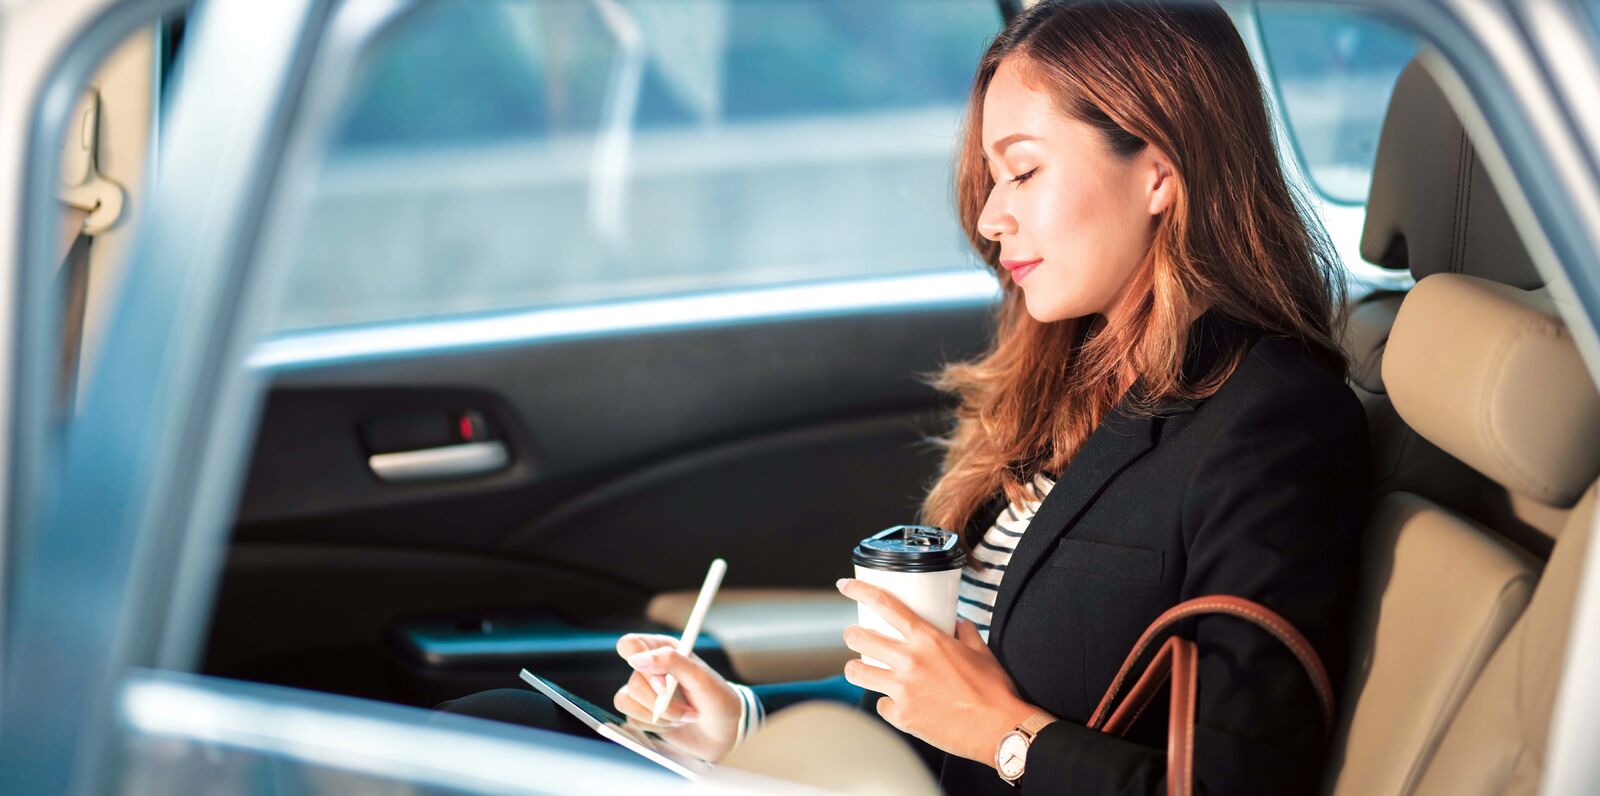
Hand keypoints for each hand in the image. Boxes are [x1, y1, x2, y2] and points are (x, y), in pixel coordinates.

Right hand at [613, 633, 742, 762]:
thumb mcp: (700, 676)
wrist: (724, 732)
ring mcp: (644, 692)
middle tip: (688, 709)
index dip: (640, 663)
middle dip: (661, 702)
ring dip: (660, 716)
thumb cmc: (716, 699)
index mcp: (663, 649)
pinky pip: (632, 719)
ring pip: (627, 701)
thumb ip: (669, 661)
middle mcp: (650, 669)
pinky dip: (655, 726)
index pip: (630, 645)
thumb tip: (635, 659)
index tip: (663, 684)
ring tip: (684, 717)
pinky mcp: (641, 714)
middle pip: (634, 681)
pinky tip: (674, 724)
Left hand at [836, 578, 1038, 765]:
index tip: (845, 586)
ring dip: (856, 669)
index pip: (885, 605)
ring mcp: (902, 690)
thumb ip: (966, 633)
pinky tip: (897, 704)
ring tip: (861, 669)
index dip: (859, 592)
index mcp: (927, 639)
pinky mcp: (902, 716)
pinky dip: (887, 704)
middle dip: (852, 635)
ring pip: (856, 672)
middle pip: (859, 638)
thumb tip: (960, 624)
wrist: (999, 728)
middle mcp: (909, 661)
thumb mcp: (981, 652)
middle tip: (855, 637)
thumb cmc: (993, 690)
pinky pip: (881, 705)